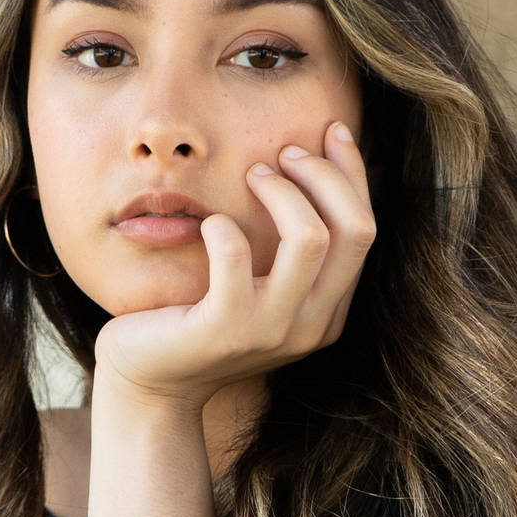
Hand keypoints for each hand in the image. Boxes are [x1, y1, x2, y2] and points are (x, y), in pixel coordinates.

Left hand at [93, 120, 375, 404]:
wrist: (152, 384)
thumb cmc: (201, 322)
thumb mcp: (261, 288)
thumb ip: (292, 251)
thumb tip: (313, 163)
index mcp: (328, 312)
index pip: (364, 230)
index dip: (352, 173)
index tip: (329, 132)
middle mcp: (311, 326)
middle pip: (355, 230)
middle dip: (324, 175)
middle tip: (282, 155)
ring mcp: (271, 331)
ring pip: (310, 238)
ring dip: (282, 192)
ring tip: (250, 176)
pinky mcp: (224, 329)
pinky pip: (235, 255)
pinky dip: (223, 227)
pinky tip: (209, 223)